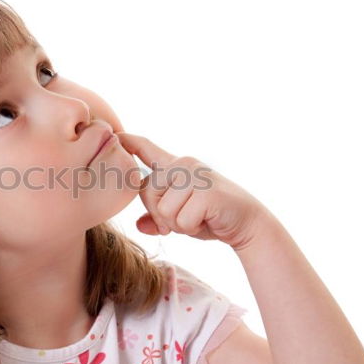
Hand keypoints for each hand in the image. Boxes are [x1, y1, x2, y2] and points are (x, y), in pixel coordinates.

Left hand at [117, 132, 270, 250]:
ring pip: (163, 209)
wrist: (248, 224)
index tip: (115, 135)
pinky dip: (192, 228)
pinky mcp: (206, 192)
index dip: (129, 143)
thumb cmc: (212, 219)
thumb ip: (159, 218)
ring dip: (178, 224)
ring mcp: (195, 176)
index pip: (147, 149)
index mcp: (176, 167)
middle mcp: (184, 165)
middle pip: (146, 192)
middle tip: (187, 218)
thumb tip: (139, 225)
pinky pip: (180, 220)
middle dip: (161, 215)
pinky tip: (208, 220)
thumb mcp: (180, 218)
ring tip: (199, 217)